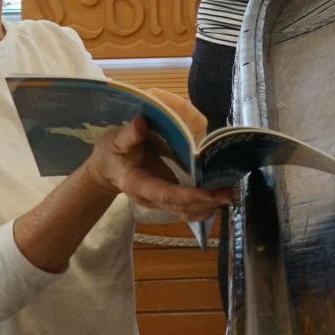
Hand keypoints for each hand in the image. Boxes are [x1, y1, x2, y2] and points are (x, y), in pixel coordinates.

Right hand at [86, 116, 227, 221]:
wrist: (107, 170)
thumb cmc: (111, 153)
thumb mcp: (115, 141)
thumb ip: (129, 134)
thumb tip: (141, 122)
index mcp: (137, 184)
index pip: (164, 193)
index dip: (185, 195)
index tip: (207, 193)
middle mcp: (150, 198)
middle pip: (180, 206)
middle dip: (205, 201)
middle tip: (227, 193)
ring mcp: (159, 202)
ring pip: (186, 211)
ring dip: (207, 206)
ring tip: (227, 195)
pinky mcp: (168, 200)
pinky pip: (187, 209)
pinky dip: (204, 206)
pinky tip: (217, 198)